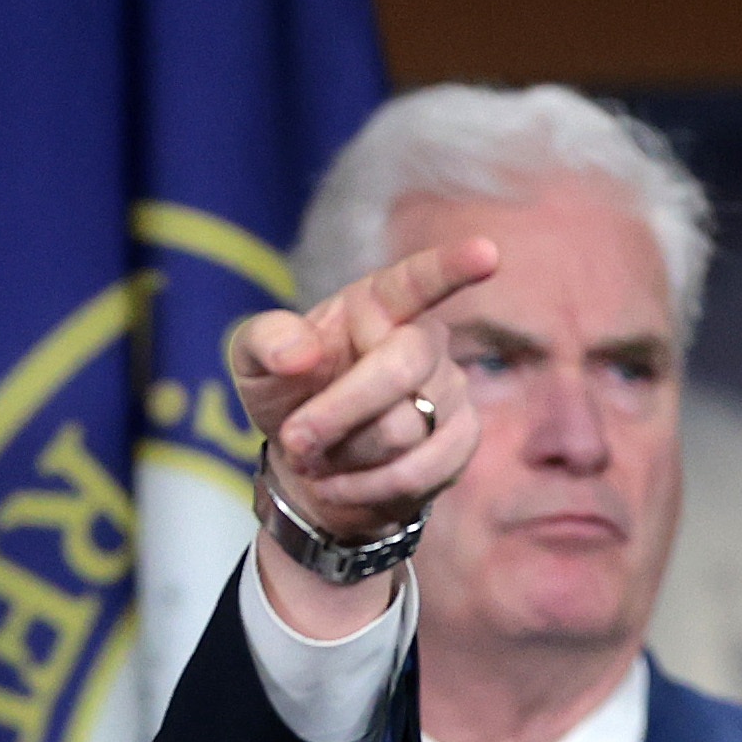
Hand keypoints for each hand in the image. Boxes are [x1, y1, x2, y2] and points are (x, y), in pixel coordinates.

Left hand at [226, 235, 495, 632]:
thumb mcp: (254, 363)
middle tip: (295, 439)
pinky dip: (364, 489)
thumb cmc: (289, 396)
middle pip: (400, 369)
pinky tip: (341, 484)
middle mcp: (424, 340)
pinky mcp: (461, 441)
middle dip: (338, 411)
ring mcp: (451, 390)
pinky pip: (416, 473)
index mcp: (379, 303)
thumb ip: (265, 342)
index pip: (419, 279)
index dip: (452, 266)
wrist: (310, 468)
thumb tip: (297, 352)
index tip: (486, 252)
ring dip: (344, 455)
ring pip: (403, 431)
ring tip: (319, 456)